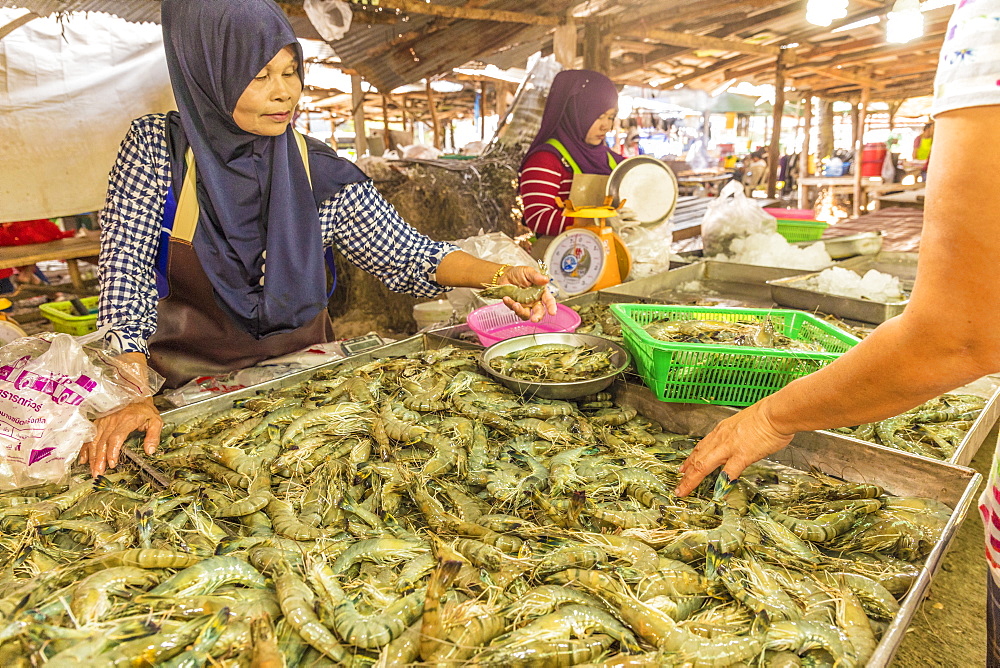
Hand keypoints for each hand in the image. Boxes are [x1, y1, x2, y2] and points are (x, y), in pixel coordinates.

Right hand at [79, 397, 162, 476]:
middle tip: (98, 473)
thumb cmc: (145, 410)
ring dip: (92, 457)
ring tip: (92, 470)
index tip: (112, 463)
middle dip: (99, 459)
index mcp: (127, 420)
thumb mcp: (156, 421)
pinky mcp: (98, 421)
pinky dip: (85, 449)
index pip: (116, 437)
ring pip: (94, 440)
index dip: (112, 452)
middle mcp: (112, 420)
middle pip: (102, 442)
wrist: (135, 395)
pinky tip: (83, 460)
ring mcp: (103, 421)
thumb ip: (154, 436)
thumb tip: (149, 451)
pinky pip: (89, 436)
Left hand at [499, 265, 557, 322]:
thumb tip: (546, 279)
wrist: (504, 276)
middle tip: (534, 319)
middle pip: (539, 311)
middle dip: (538, 316)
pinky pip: (514, 309)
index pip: (548, 300)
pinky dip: (510, 305)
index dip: (551, 307)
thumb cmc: (518, 273)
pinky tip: (506, 298)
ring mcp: (525, 305)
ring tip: (515, 304)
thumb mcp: (528, 271)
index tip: (552, 312)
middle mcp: (534, 300)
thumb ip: (536, 276)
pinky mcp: (515, 307)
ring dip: (521, 311)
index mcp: (541, 292)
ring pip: (526, 314)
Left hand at [675, 401, 794, 496]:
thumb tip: (736, 444)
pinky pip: (728, 473)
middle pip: (697, 458)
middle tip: (678, 485)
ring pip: (703, 465)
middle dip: (685, 473)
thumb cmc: (765, 417)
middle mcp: (720, 439)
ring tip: (684, 490)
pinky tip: (718, 494)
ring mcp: (729, 447)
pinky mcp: (741, 455)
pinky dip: (722, 485)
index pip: (700, 447)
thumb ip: (736, 436)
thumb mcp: (742, 424)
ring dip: (692, 479)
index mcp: (721, 431)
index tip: (683, 468)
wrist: (775, 414)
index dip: (690, 459)